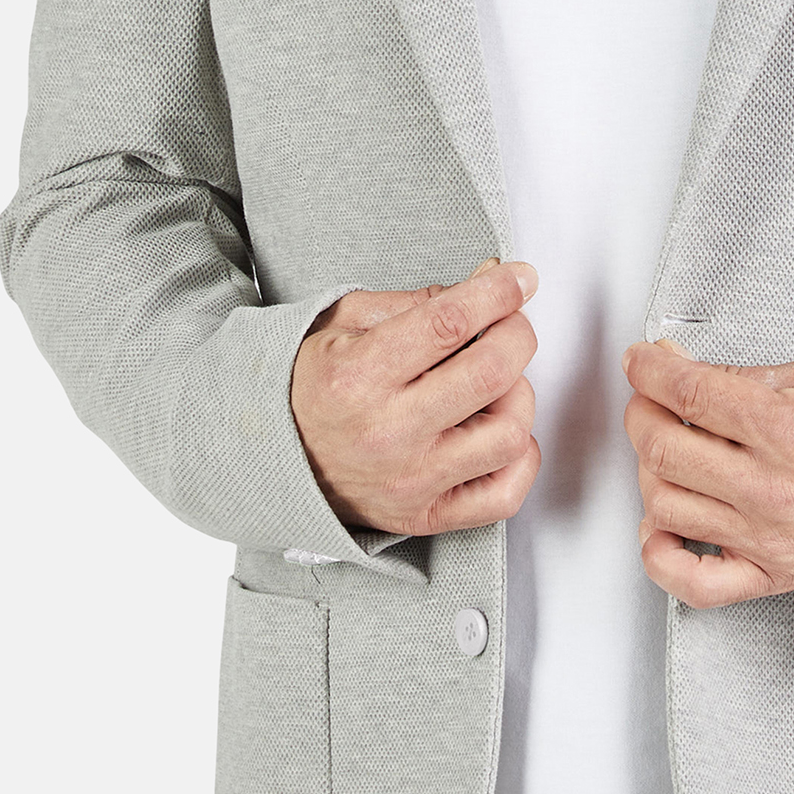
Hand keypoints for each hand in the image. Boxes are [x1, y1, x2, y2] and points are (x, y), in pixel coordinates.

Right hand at [290, 259, 539, 536]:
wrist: (273, 460)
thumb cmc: (310, 387)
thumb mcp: (342, 323)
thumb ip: (415, 301)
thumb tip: (486, 282)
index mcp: (357, 376)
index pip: (448, 323)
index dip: (497, 291)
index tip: (519, 278)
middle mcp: (386, 432)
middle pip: (490, 374)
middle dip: (516, 333)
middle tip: (511, 323)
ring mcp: (410, 480)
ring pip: (508, 434)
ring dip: (517, 396)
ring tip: (495, 384)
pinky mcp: (424, 515)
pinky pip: (504, 494)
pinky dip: (520, 458)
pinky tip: (499, 431)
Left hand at [620, 340, 793, 607]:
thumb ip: (741, 376)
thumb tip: (680, 367)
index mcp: (786, 430)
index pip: (690, 394)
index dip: (649, 371)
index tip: (641, 362)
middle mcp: (770, 488)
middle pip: (663, 448)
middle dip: (641, 413)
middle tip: (649, 401)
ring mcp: (764, 537)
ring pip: (664, 505)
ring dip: (648, 472)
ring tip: (665, 453)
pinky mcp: (766, 574)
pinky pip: (692, 582)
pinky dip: (660, 557)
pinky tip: (660, 526)